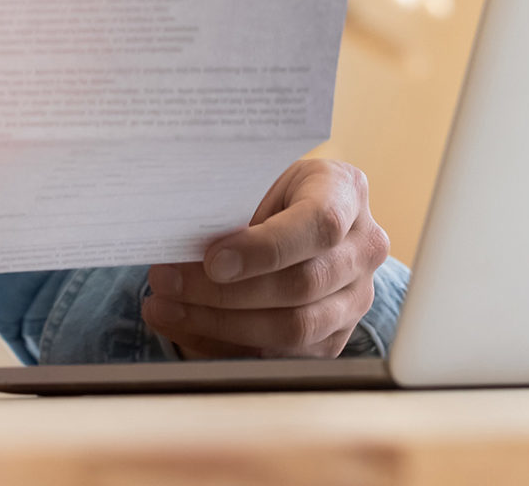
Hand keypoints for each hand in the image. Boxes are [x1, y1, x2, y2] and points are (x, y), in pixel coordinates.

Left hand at [141, 158, 389, 358]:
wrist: (293, 208)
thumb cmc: (265, 183)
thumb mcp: (253, 174)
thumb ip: (230, 203)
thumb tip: (178, 240)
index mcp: (345, 192)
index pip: (318, 225)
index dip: (265, 249)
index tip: (211, 260)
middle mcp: (362, 248)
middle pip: (301, 285)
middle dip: (225, 292)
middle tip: (167, 281)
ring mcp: (355, 297)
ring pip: (294, 328)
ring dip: (220, 324)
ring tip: (166, 308)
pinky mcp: (336, 336)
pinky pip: (285, 354)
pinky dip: (228, 345)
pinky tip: (186, 328)